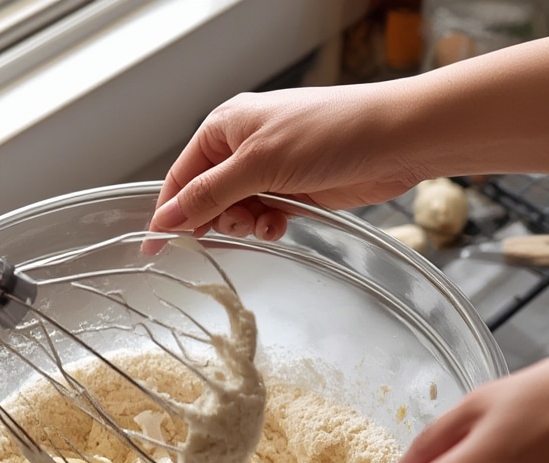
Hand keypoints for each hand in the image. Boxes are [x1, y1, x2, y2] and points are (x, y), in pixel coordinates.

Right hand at [148, 37, 548, 241]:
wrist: (394, 140)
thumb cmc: (328, 134)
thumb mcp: (257, 165)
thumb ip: (209, 195)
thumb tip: (166, 219)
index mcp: (225, 128)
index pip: (181, 177)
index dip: (168, 212)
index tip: (154, 248)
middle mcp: (243, 148)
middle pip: (205, 200)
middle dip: (216, 219)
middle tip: (238, 223)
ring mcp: (269, 171)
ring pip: (234, 213)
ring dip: (244, 226)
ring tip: (267, 222)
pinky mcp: (293, 191)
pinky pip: (263, 219)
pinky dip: (266, 228)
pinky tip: (281, 226)